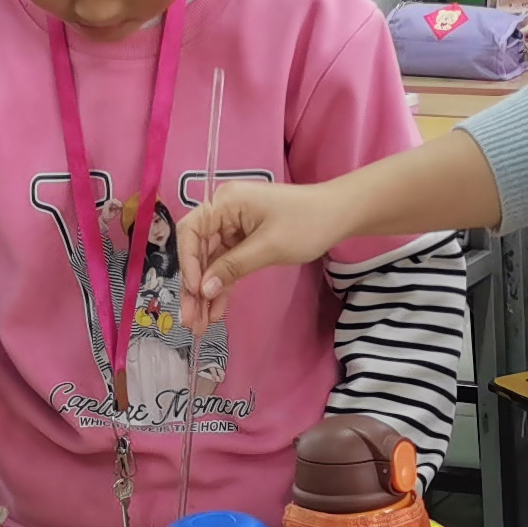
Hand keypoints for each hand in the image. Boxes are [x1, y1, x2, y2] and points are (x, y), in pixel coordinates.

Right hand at [182, 179, 354, 321]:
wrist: (340, 215)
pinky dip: (222, 286)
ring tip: (200, 324)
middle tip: (190, 320)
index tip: (195, 291)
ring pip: (210, 263)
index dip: (187, 262)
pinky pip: (226, 265)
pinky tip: (216, 310)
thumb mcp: (269, 247)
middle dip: (194, 287)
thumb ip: (232, 267)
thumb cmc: (306, 223)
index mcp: (225, 202)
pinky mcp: (244, 240)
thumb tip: (203, 289)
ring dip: (205, 292)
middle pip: (197, 251)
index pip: (190, 231)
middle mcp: (223, 212)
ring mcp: (233, 227)